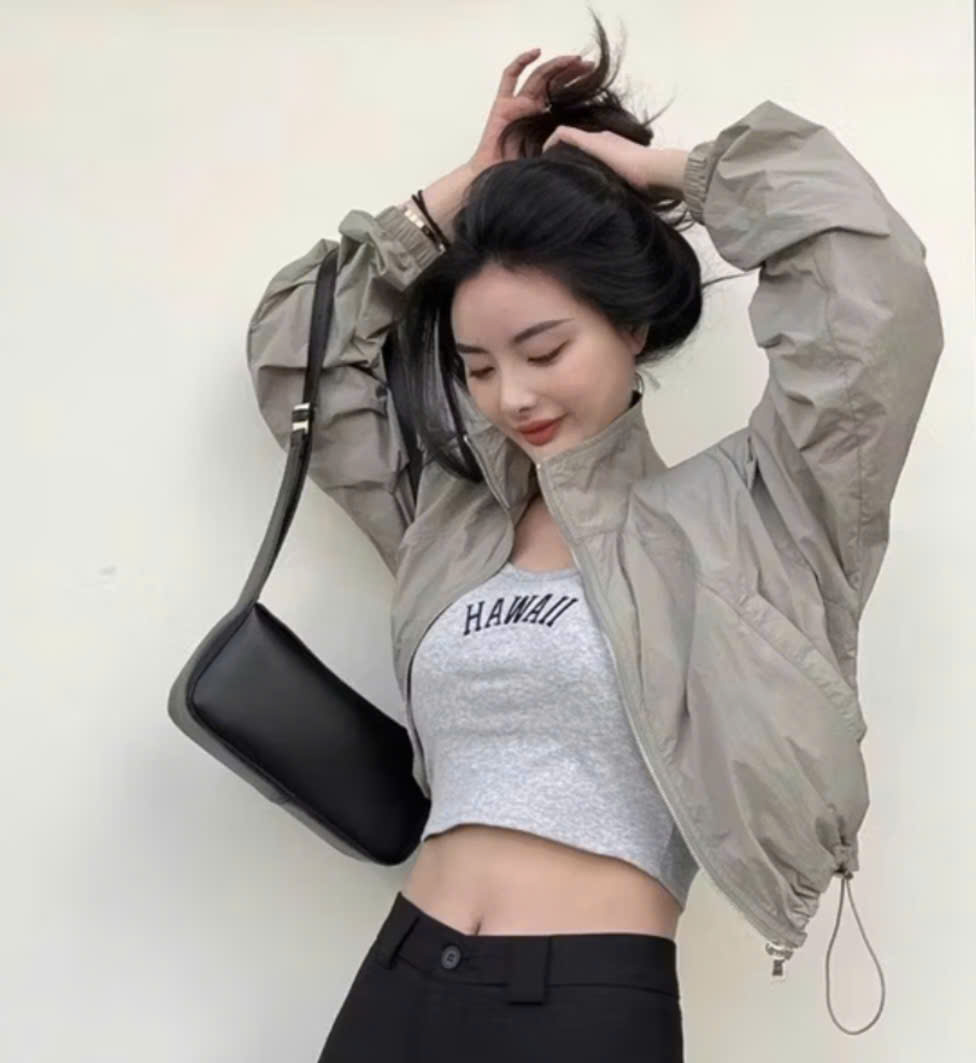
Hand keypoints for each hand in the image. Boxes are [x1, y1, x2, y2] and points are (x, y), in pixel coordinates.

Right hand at [468, 48, 594, 173]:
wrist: (494, 178)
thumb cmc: (518, 171)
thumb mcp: (549, 154)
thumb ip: (562, 142)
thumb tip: (586, 137)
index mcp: (542, 118)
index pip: (562, 94)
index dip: (578, 84)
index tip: (595, 77)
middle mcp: (530, 108)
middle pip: (553, 82)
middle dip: (572, 72)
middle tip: (589, 65)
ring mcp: (516, 104)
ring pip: (538, 76)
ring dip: (556, 65)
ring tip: (573, 59)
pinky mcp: (501, 104)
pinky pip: (509, 77)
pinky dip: (521, 62)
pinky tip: (537, 52)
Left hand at [541, 126, 688, 195]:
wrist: (653, 171)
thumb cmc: (646, 188)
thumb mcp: (627, 191)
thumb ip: (616, 196)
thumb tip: (610, 220)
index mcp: (612, 152)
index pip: (588, 153)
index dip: (574, 163)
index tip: (564, 179)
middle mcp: (602, 141)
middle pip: (576, 146)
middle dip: (562, 158)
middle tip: (550, 174)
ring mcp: (596, 138)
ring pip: (567, 139)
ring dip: (555, 153)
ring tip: (544, 168)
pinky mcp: (588, 140)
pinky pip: (561, 134)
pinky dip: (550, 143)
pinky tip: (543, 158)